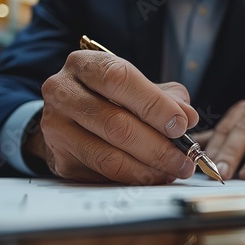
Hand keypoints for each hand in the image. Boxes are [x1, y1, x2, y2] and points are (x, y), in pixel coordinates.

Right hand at [27, 51, 198, 183]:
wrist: (73, 117)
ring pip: (108, 157)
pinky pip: (102, 175)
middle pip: (115, 125)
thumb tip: (188, 117)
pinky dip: (133, 179)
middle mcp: (62, 93)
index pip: (119, 80)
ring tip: (174, 170)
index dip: (154, 104)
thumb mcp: (140, 87)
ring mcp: (57, 128)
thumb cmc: (113, 98)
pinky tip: (153, 176)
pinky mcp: (60, 159)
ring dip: (148, 169)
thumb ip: (167, 98)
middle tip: (185, 159)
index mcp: (85, 65)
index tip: (181, 125)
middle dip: (158, 147)